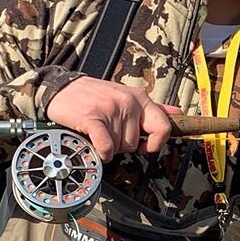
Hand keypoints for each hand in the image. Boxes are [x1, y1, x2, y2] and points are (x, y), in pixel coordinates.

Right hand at [46, 76, 180, 161]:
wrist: (61, 88)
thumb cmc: (96, 97)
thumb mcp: (129, 98)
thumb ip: (155, 109)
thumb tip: (178, 114)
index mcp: (140, 98)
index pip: (164, 127)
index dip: (156, 143)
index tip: (144, 146)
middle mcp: (128, 102)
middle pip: (135, 143)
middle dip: (121, 145)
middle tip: (109, 132)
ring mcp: (111, 109)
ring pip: (119, 147)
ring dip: (108, 146)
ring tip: (99, 132)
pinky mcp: (93, 118)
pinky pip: (106, 147)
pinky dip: (101, 153)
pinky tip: (95, 146)